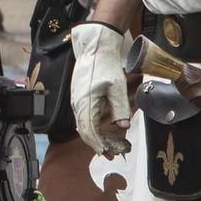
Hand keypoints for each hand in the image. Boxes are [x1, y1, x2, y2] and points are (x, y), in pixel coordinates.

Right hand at [70, 21, 131, 156]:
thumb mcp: (117, 86)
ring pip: (84, 125)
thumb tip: (122, 126)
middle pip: (85, 131)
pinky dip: (94, 126)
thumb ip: (120, 108)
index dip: (100, 144)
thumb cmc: (106, 64)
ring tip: (113, 144)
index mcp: (85, 102)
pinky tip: (104, 129)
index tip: (111, 152)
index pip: (90, 131)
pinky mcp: (79, 96)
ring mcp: (77, 100)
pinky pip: (84, 117)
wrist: (95, 47)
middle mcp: (77, 103)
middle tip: (116, 152)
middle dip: (100, 144)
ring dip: (98, 136)